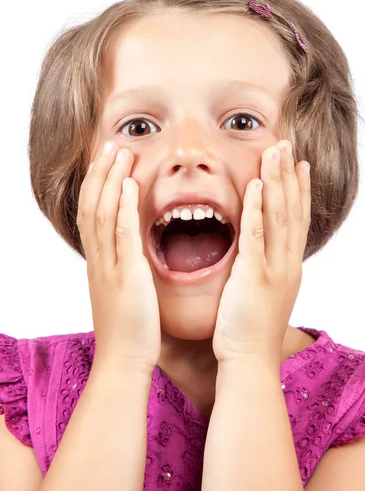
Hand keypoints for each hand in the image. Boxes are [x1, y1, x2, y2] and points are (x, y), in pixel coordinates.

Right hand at [77, 141, 160, 374]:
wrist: (124, 361)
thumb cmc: (129, 330)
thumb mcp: (120, 292)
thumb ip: (123, 268)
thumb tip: (129, 252)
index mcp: (99, 262)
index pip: (92, 213)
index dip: (97, 184)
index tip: (107, 161)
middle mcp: (100, 259)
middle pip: (93, 205)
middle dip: (101, 173)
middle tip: (112, 145)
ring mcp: (111, 266)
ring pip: (103, 213)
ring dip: (111, 180)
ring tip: (121, 153)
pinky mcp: (127, 275)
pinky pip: (123, 235)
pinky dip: (124, 207)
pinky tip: (130, 185)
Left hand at [212, 140, 310, 366]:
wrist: (248, 361)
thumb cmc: (250, 329)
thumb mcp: (263, 292)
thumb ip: (264, 267)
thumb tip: (259, 251)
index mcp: (288, 266)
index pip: (297, 220)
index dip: (299, 190)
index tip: (298, 165)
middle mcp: (286, 263)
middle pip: (292, 210)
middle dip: (289, 175)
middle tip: (287, 146)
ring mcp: (273, 268)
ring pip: (279, 216)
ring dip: (277, 181)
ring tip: (275, 153)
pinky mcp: (253, 275)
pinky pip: (256, 235)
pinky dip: (258, 208)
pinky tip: (257, 185)